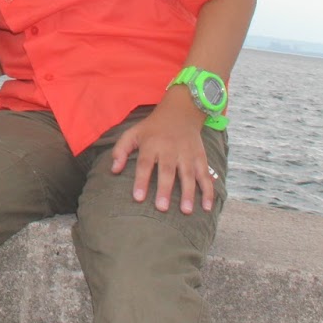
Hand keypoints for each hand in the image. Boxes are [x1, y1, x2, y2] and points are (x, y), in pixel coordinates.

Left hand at [109, 88, 217, 213]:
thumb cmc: (152, 128)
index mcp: (151, 144)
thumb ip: (121, 150)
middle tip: (162, 208)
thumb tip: (114, 170)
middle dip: (165, 189)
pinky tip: (207, 207)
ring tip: (186, 211)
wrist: (181, 111)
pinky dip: (208, 190)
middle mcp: (170, 149)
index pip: (144, 163)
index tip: (138, 198)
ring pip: (188, 174)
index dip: (141, 180)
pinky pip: (205, 175)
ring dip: (188, 193)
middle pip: (167, 170)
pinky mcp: (200, 157)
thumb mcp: (133, 132)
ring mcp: (187, 153)